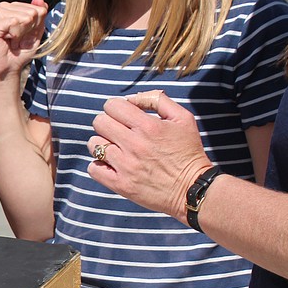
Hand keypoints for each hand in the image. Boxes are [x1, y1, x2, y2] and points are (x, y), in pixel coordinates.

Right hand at [0, 0, 47, 81]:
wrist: (6, 68)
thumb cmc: (20, 51)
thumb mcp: (35, 32)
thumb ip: (40, 16)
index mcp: (14, 7)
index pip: (38, 8)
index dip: (36, 25)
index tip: (25, 35)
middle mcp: (4, 8)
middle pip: (32, 12)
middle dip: (29, 30)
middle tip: (18, 40)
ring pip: (23, 16)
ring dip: (21, 33)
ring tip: (12, 40)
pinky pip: (14, 22)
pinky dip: (15, 35)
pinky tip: (8, 40)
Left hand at [88, 91, 211, 220]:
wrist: (193, 189)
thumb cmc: (188, 152)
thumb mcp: (183, 119)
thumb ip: (158, 100)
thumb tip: (132, 98)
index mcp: (149, 126)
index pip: (112, 106)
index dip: (116, 108)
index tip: (123, 116)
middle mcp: (134, 145)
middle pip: (99, 122)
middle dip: (107, 123)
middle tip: (118, 132)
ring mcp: (125, 166)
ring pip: (94, 145)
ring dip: (102, 145)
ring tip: (117, 149)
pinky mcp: (121, 185)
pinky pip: (93, 169)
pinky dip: (99, 166)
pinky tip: (112, 165)